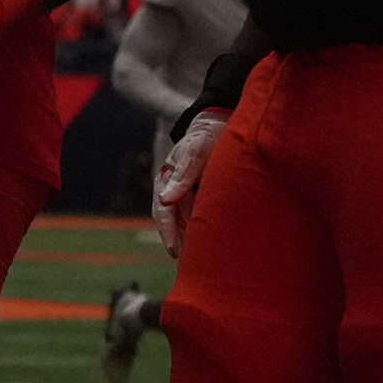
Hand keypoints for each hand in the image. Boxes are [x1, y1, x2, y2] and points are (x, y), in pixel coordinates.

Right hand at [153, 107, 225, 255]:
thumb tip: (166, 201)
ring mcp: (184, 189)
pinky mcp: (197, 190)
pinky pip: (194, 211)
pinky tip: (207, 235)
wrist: (219, 123)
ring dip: (186, 233)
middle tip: (182, 259)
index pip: (163, 211)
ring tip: (197, 254)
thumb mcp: (195, 154)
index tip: (174, 251)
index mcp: (166, 179)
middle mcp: (172, 187)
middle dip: (173, 237)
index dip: (167, 232)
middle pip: (169, 217)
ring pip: (182, 216)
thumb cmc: (206, 137)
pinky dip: (197, 224)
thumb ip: (182, 176)